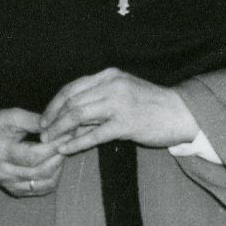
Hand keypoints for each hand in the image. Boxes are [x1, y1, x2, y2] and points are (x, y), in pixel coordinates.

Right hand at [0, 107, 61, 197]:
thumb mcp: (10, 116)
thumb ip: (34, 120)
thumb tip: (58, 125)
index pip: (33, 155)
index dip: (53, 146)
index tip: (67, 134)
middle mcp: (2, 171)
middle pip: (41, 170)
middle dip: (59, 155)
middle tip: (69, 141)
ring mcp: (8, 184)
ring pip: (44, 182)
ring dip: (59, 167)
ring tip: (62, 151)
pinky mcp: (15, 191)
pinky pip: (42, 189)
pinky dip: (54, 177)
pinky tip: (54, 163)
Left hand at [40, 69, 199, 154]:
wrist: (182, 113)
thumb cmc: (151, 106)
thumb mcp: (123, 95)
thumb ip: (98, 102)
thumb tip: (70, 120)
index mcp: (109, 76)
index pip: (72, 87)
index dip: (54, 104)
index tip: (44, 118)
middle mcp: (112, 85)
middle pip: (71, 101)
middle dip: (53, 118)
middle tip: (43, 132)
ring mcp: (119, 103)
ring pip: (78, 114)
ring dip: (60, 129)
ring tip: (50, 141)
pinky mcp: (127, 123)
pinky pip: (94, 134)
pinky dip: (76, 142)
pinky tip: (66, 149)